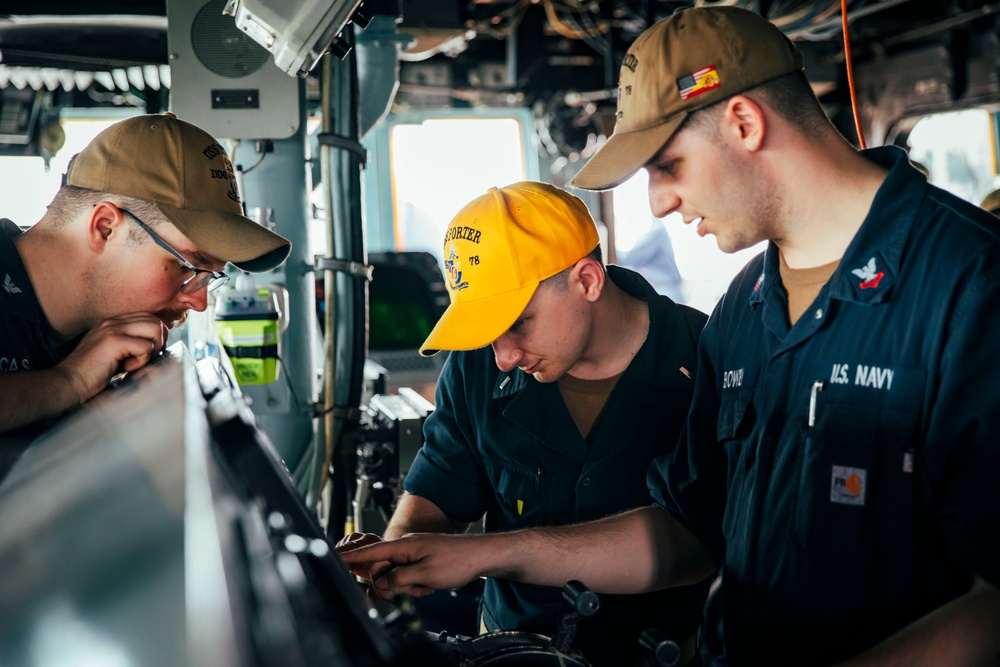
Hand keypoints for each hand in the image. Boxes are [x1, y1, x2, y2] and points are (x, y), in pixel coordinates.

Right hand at [58, 312, 167, 403]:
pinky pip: (146, 347)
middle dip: (159, 342)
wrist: (68, 383)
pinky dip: (142, 361)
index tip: (151, 352)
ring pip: (155, 329)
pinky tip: (126, 368)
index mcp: (112, 322)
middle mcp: (112, 321)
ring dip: (152, 350)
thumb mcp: (116, 354)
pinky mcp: (113, 341)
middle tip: (144, 359)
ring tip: (135, 363)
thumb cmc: (93, 374)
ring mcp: (112, 329)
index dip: (157, 334)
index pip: (148, 316)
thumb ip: (134, 342)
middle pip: (155, 321)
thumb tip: (162, 335)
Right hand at [338, 533, 486, 600]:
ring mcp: (414, 552)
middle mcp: (406, 545)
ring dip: (409, 586)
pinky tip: (430, 584)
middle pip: (384, 569)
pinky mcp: (422, 558)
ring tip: (427, 585)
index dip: (353, 557)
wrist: (480, 556)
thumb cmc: (458, 560)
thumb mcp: (425, 574)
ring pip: (397, 575)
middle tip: (410, 590)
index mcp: (404, 545)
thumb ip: (399, 578)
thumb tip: (382, 583)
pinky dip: (417, 583)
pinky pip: (409, 575)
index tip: (336, 558)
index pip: (372, 551)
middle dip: (394, 584)